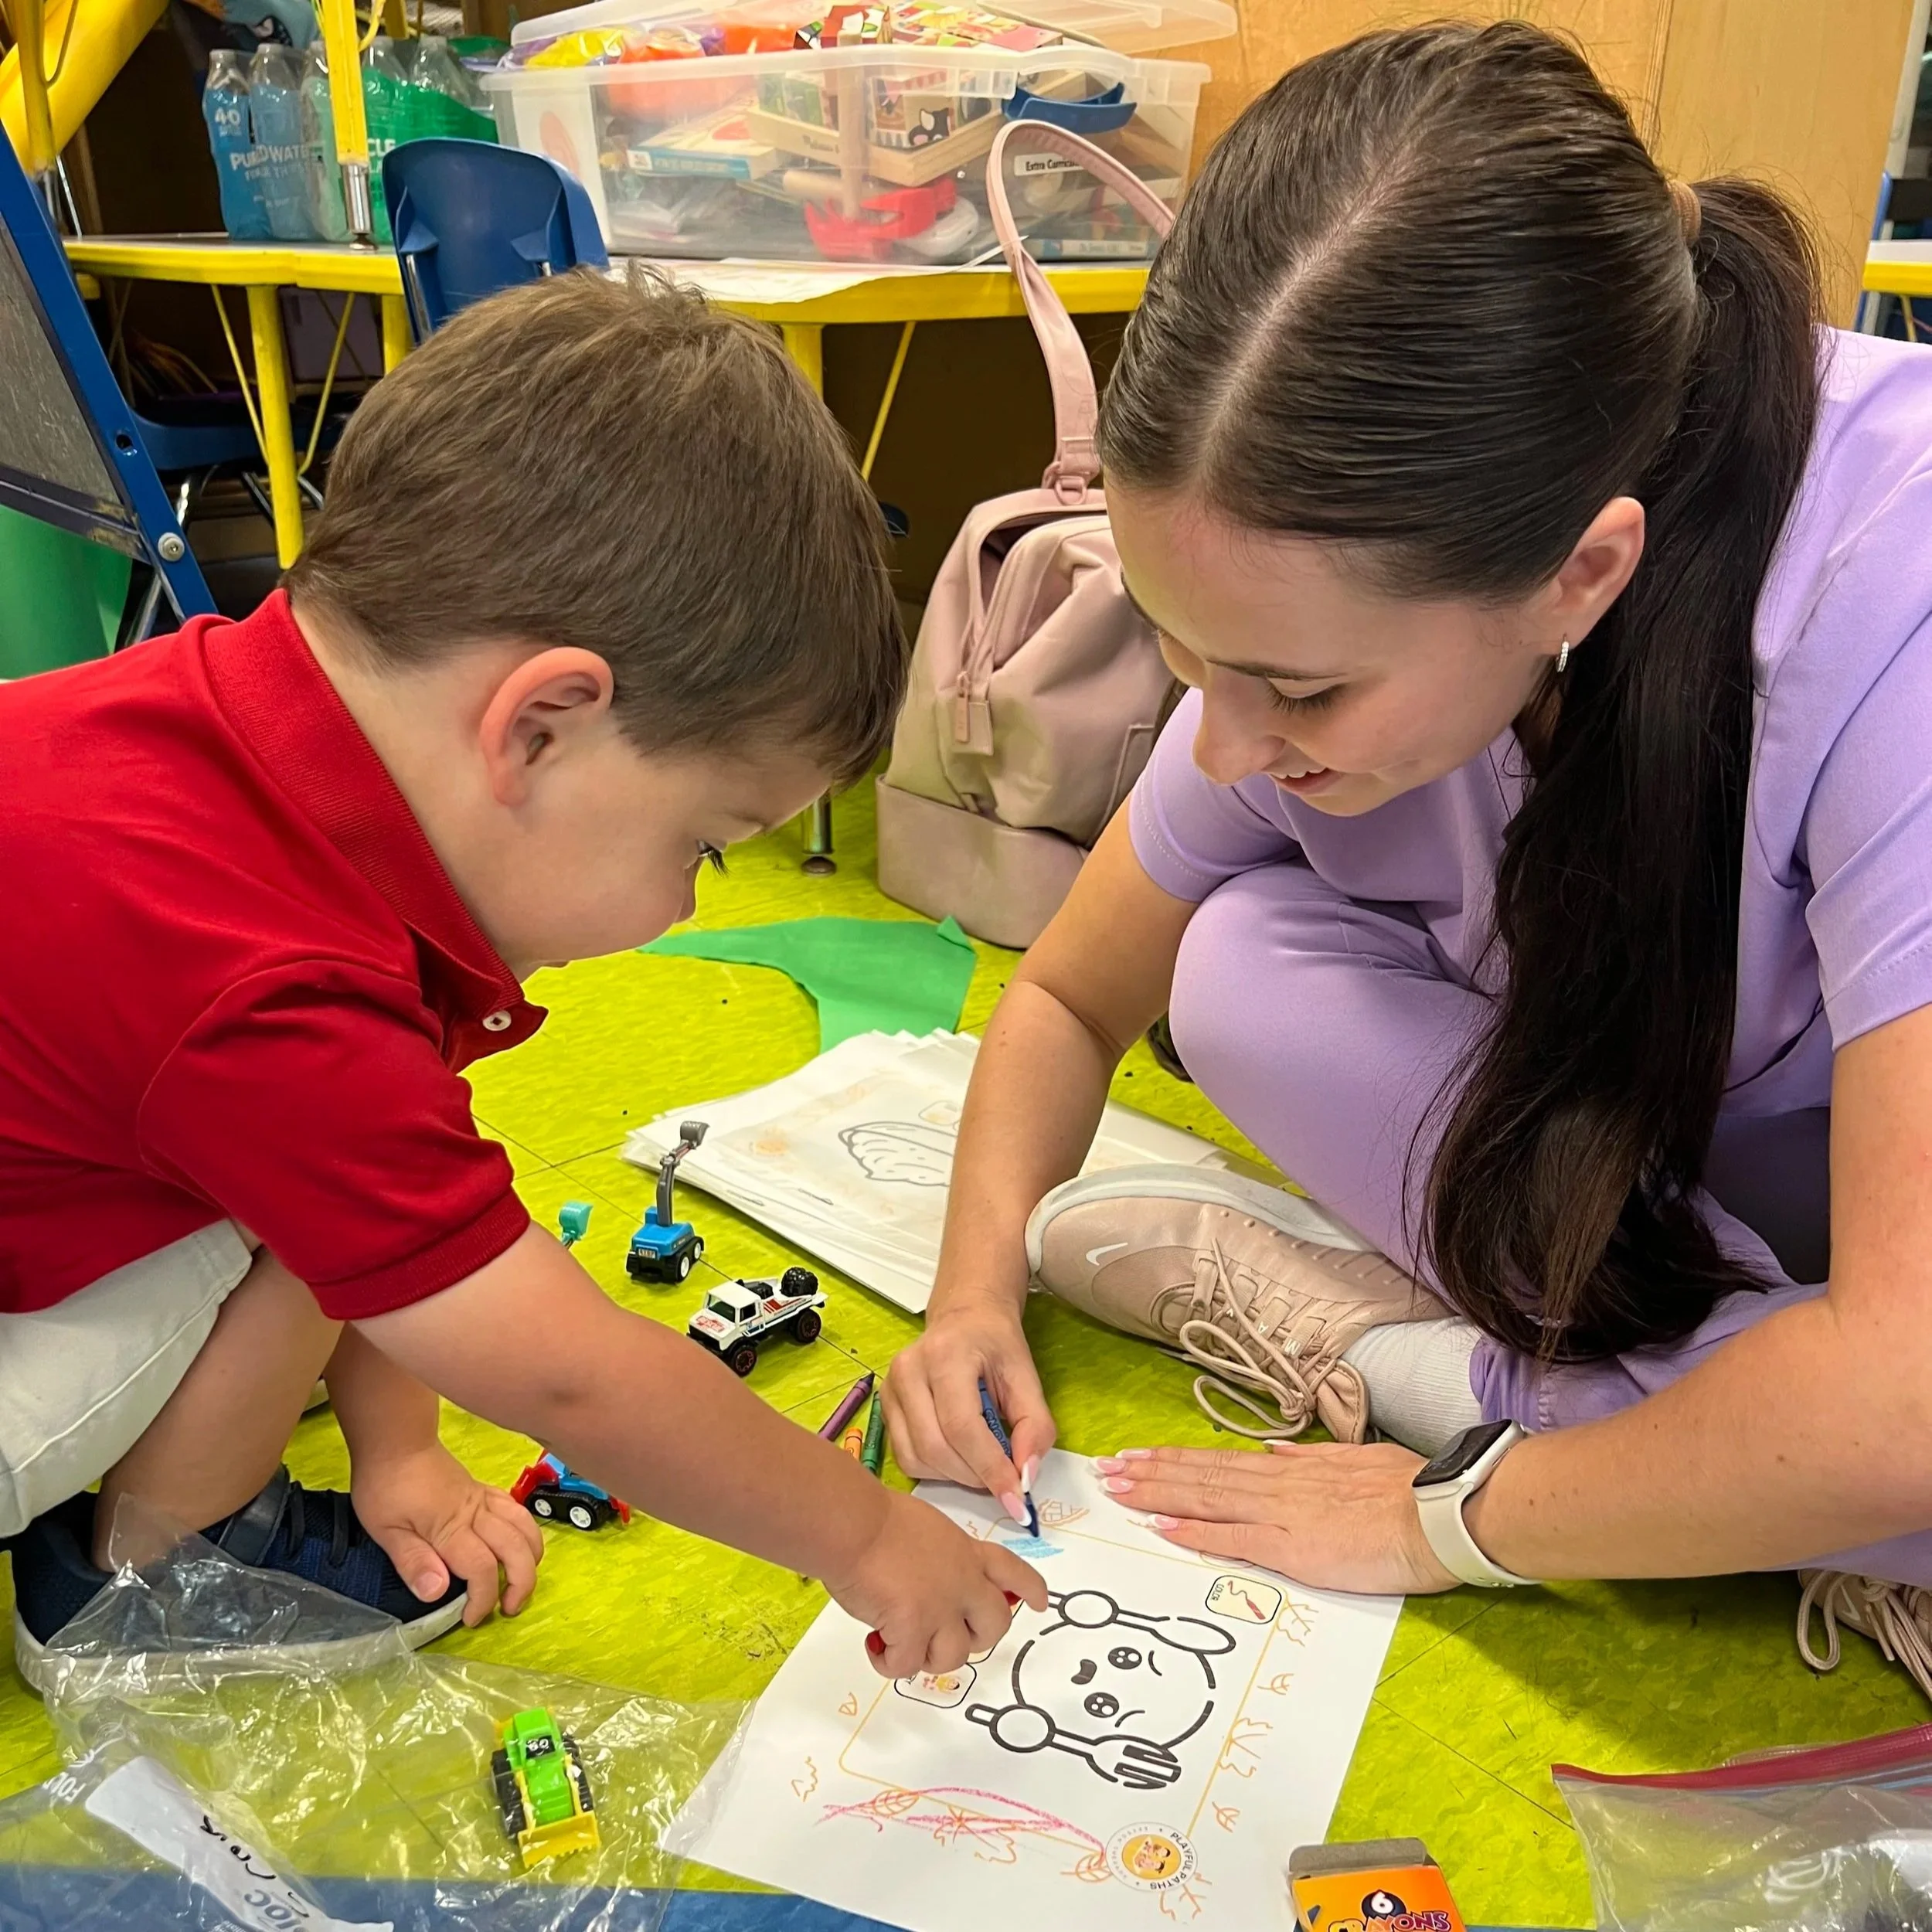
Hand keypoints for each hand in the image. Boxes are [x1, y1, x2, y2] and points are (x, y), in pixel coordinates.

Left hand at [351, 1441, 543, 1625]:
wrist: (396, 1440)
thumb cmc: (385, 1486)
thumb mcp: (385, 1529)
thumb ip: (413, 1561)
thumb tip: (437, 1594)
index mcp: (451, 1528)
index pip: (482, 1570)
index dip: (483, 1600)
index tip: (470, 1619)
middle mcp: (476, 1514)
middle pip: (517, 1550)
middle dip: (522, 1584)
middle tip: (509, 1608)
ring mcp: (483, 1500)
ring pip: (525, 1527)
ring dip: (531, 1557)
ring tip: (520, 1580)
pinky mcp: (482, 1489)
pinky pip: (516, 1509)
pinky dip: (525, 1529)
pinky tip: (516, 1543)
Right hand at [825, 1490, 1047, 1678]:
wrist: (854, 1525)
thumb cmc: (877, 1518)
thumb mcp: (928, 1529)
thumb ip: (943, 1557)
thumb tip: (929, 1583)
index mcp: (967, 1553)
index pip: (1013, 1571)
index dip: (1030, 1589)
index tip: (1039, 1604)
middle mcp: (963, 1583)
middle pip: (995, 1627)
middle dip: (975, 1640)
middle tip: (942, 1636)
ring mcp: (941, 1609)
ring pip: (953, 1657)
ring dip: (925, 1656)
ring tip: (898, 1637)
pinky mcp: (913, 1630)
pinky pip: (906, 1666)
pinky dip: (888, 1661)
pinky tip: (874, 1642)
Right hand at [886, 1300, 1055, 1520]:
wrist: (965, 1318)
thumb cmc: (996, 1345)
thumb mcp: (1027, 1376)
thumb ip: (1035, 1425)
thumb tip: (1025, 1476)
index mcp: (945, 1355)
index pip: (962, 1426)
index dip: (990, 1468)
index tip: (1017, 1500)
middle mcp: (908, 1370)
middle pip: (935, 1447)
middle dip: (974, 1476)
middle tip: (1004, 1482)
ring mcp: (889, 1388)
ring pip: (916, 1458)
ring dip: (955, 1476)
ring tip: (983, 1464)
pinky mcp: (883, 1406)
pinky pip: (905, 1456)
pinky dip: (936, 1470)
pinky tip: (959, 1455)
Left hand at [1093, 1442, 1460, 1595]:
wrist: (1438, 1516)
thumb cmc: (1410, 1491)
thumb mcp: (1357, 1461)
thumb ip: (1311, 1461)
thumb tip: (1275, 1454)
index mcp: (1294, 1470)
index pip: (1219, 1462)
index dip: (1175, 1459)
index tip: (1139, 1455)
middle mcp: (1277, 1487)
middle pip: (1200, 1476)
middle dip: (1149, 1472)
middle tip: (1107, 1468)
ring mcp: (1280, 1515)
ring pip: (1205, 1498)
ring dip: (1157, 1493)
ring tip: (1118, 1488)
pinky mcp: (1291, 1548)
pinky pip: (1231, 1539)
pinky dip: (1192, 1531)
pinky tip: (1160, 1526)